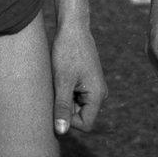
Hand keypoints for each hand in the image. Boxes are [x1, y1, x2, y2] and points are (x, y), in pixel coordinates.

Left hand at [51, 17, 106, 134]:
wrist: (73, 27)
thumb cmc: (67, 52)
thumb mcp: (62, 81)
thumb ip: (63, 107)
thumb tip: (61, 131)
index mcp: (97, 95)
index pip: (85, 124)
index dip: (69, 119)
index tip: (58, 100)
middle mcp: (99, 93)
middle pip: (80, 116)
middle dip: (66, 106)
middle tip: (57, 87)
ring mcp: (94, 86)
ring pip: (76, 105)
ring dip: (64, 98)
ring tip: (59, 79)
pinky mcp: (87, 81)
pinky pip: (76, 96)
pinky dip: (66, 90)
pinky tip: (62, 76)